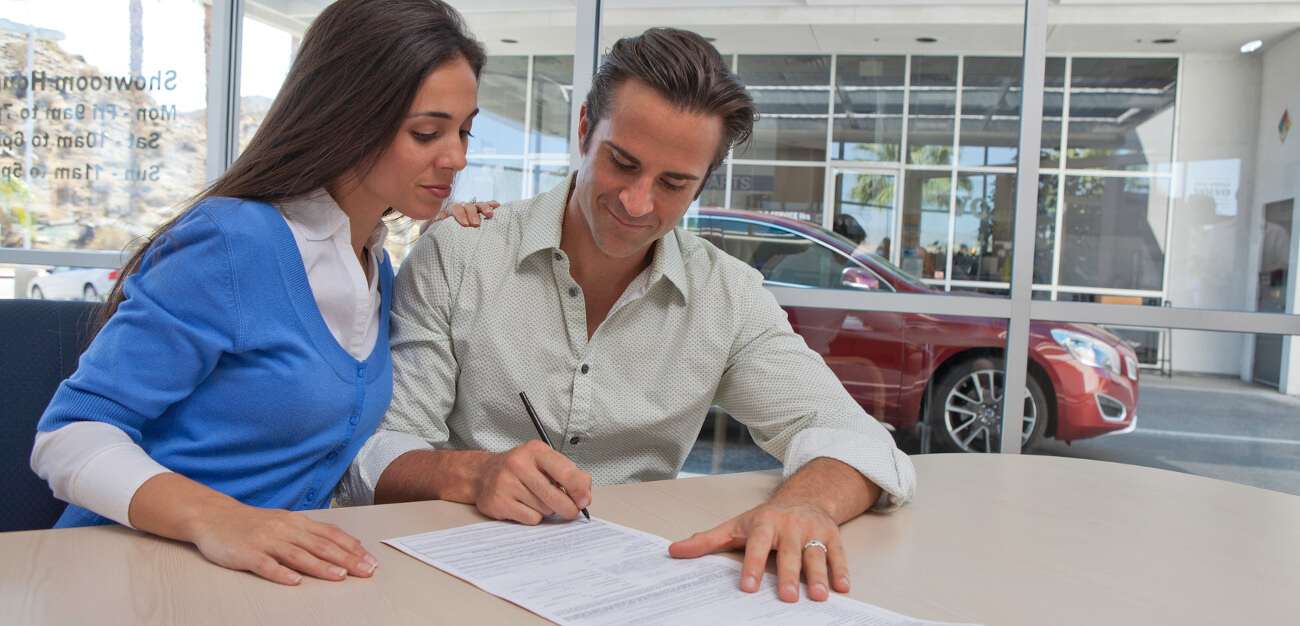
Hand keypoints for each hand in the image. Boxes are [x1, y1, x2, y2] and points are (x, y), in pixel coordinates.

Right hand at [187, 500, 377, 585]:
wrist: (213, 515)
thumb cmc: (254, 522)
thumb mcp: (288, 521)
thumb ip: (316, 532)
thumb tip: (350, 542)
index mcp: (297, 522)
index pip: (331, 536)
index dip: (353, 549)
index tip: (371, 561)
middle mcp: (285, 530)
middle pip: (320, 546)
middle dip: (347, 560)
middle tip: (366, 571)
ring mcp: (266, 541)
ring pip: (298, 555)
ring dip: (320, 567)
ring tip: (340, 576)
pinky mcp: (246, 553)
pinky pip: (266, 565)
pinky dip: (281, 574)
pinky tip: (294, 582)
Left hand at [438, 198, 498, 226]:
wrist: (446, 225)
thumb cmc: (443, 227)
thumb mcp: (438, 226)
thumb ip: (439, 223)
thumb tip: (443, 219)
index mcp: (451, 208)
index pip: (456, 209)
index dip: (461, 215)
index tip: (465, 224)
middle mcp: (462, 205)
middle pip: (468, 206)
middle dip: (473, 214)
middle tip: (476, 224)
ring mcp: (472, 207)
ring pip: (479, 204)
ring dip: (485, 208)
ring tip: (490, 214)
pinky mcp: (480, 210)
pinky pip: (487, 204)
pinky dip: (492, 204)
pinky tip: (498, 206)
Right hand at [472, 440, 591, 524]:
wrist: (483, 475)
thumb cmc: (520, 469)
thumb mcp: (545, 462)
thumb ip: (571, 475)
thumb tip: (585, 496)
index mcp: (536, 451)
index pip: (566, 472)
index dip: (579, 490)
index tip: (583, 500)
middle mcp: (519, 464)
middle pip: (556, 496)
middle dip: (568, 507)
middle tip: (570, 509)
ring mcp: (507, 483)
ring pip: (545, 509)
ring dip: (548, 510)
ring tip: (538, 500)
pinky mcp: (499, 502)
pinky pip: (531, 518)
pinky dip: (534, 517)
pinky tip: (526, 506)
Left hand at [668, 498, 848, 602]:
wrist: (804, 496)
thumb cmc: (766, 517)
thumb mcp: (735, 526)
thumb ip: (706, 541)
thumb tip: (674, 551)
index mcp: (764, 524)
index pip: (758, 546)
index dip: (752, 565)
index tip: (748, 587)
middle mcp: (790, 525)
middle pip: (790, 553)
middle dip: (789, 575)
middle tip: (787, 597)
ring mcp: (812, 530)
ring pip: (815, 554)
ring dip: (818, 575)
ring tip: (819, 595)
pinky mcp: (832, 535)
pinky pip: (837, 553)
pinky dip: (841, 569)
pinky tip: (842, 586)